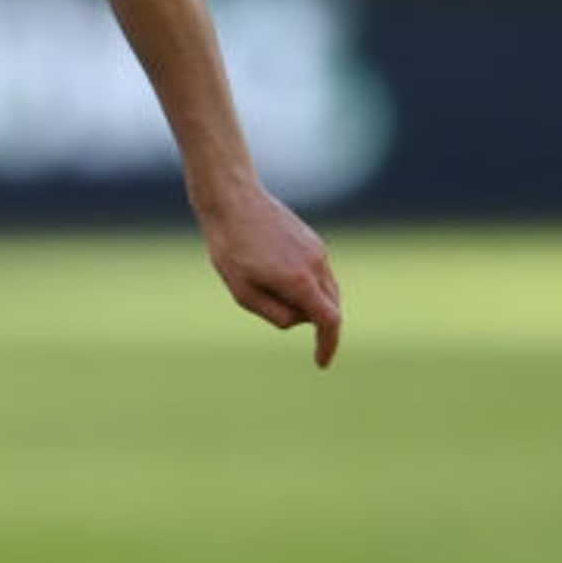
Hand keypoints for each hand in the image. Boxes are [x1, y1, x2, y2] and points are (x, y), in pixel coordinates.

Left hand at [196, 179, 343, 367]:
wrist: (232, 198)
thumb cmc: (230, 247)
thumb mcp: (243, 292)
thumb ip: (275, 313)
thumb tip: (301, 321)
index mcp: (300, 280)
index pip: (329, 322)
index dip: (328, 345)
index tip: (321, 363)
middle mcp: (316, 265)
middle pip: (331, 308)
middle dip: (315, 323)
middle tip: (274, 309)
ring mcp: (318, 250)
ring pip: (326, 290)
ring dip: (309, 302)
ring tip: (264, 284)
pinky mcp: (313, 241)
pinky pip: (319, 273)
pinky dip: (307, 286)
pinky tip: (274, 273)